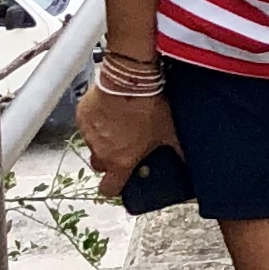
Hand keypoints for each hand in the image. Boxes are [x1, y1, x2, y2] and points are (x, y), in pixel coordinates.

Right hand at [78, 83, 177, 199]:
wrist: (128, 81)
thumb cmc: (148, 108)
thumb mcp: (167, 132)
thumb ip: (175, 150)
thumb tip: (186, 161)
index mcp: (120, 162)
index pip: (108, 189)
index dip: (114, 186)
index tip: (121, 179)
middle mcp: (100, 152)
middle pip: (100, 165)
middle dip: (109, 160)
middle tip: (123, 147)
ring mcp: (88, 134)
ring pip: (93, 143)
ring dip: (104, 138)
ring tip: (120, 122)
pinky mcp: (81, 116)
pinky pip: (87, 124)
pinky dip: (96, 120)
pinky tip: (111, 109)